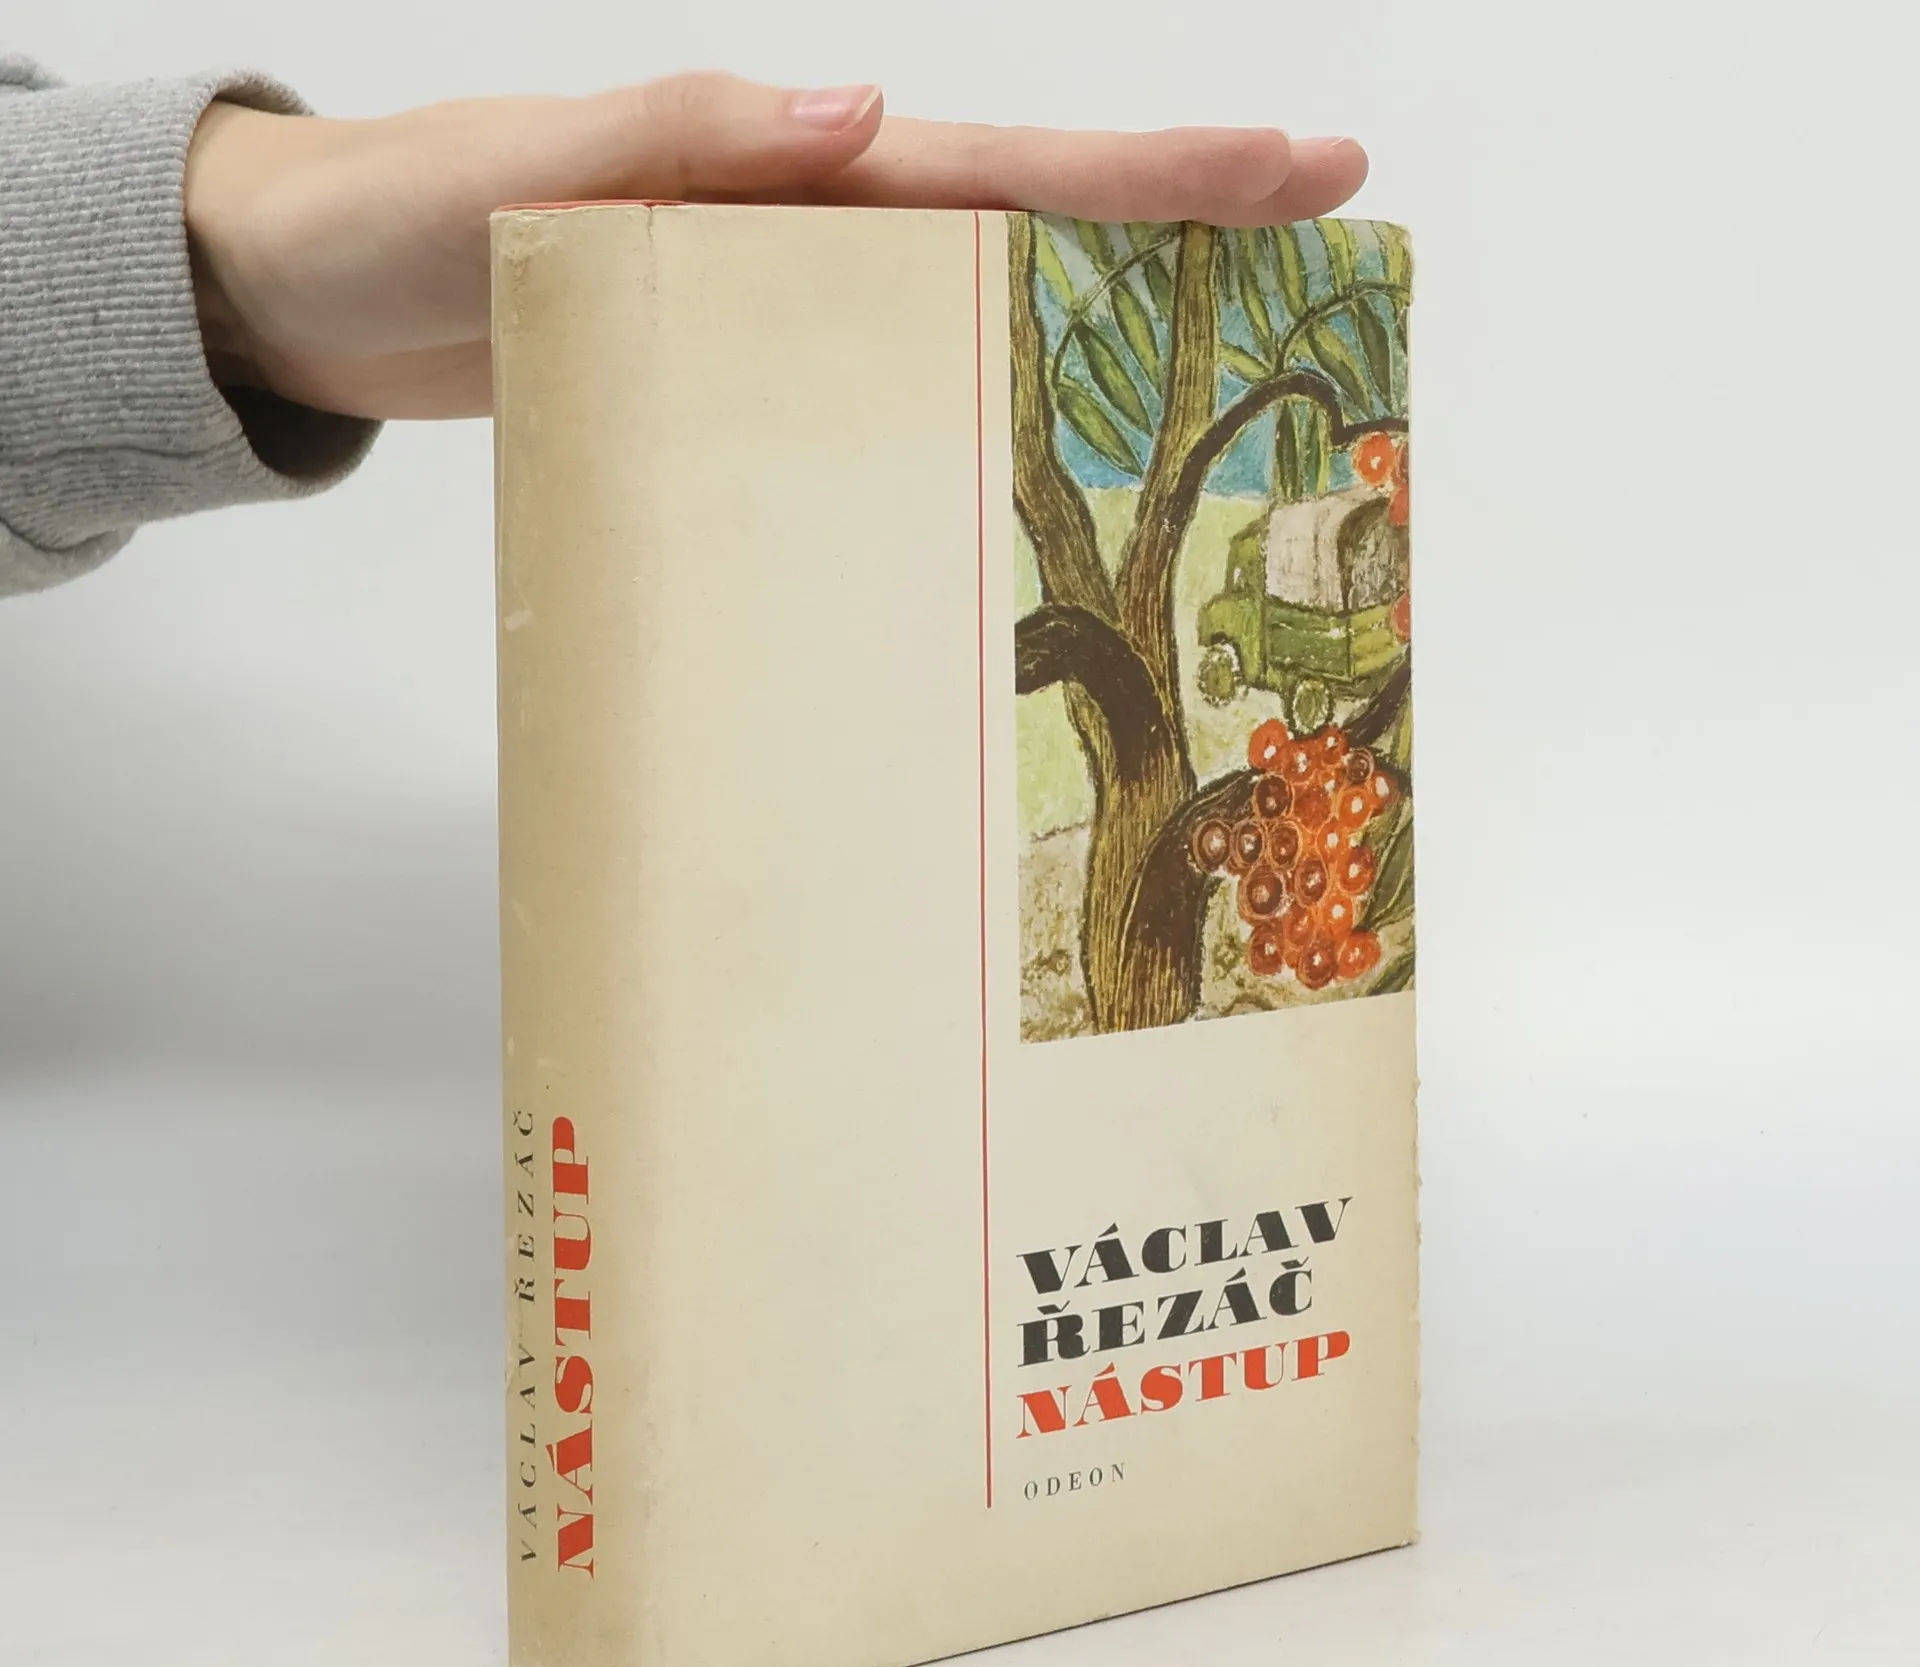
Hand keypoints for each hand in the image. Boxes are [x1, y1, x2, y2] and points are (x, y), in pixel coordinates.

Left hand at [185, 72, 1367, 422]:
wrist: (318, 297)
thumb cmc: (409, 222)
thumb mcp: (530, 169)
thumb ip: (683, 144)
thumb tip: (864, 120)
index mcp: (787, 174)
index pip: (1001, 165)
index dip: (1149, 169)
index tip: (1291, 165)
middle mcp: (809, 234)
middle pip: (1026, 225)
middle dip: (1177, 222)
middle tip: (1324, 231)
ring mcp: (784, 309)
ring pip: (974, 310)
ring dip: (1100, 324)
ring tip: (1227, 350)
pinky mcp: (744, 377)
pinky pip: (884, 387)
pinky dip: (970, 407)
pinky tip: (1024, 454)